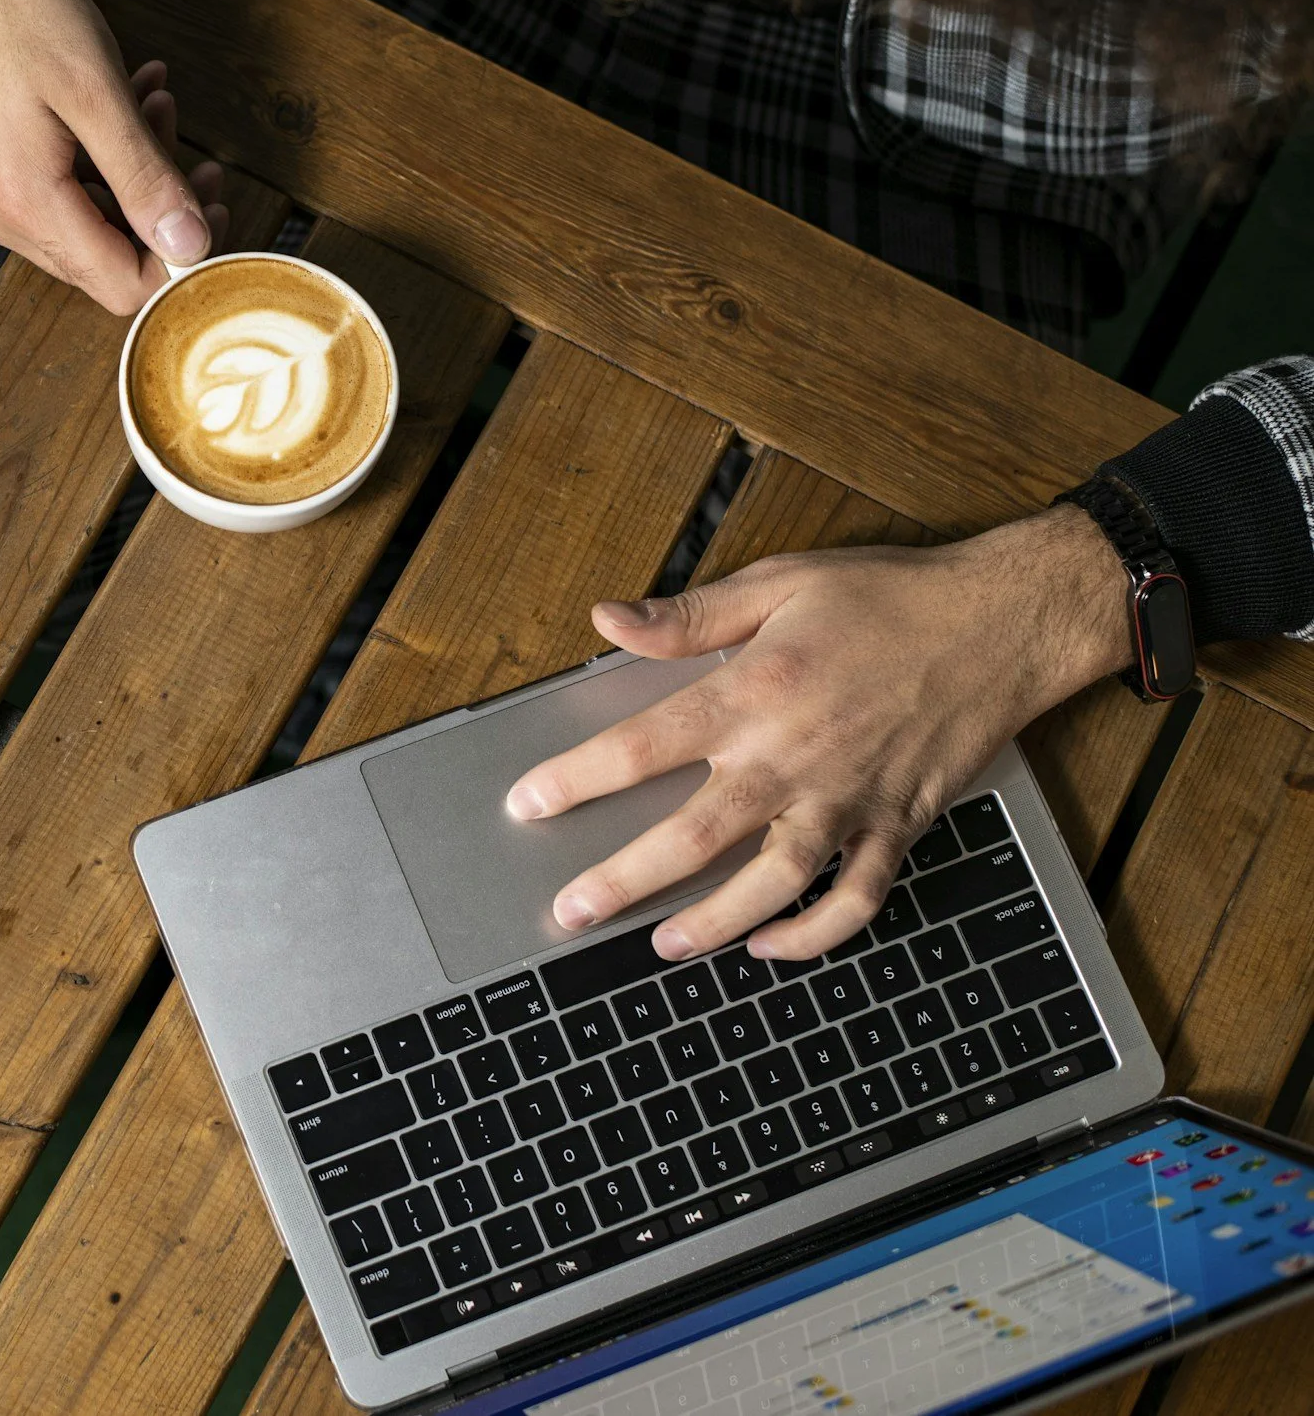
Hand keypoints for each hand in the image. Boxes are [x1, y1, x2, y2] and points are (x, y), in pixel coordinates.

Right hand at [0, 0, 226, 314]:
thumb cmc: (11, 10)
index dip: (180, 262)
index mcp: (24, 204)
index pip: (121, 286)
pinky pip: (56, 188)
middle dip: (159, 209)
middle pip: (105, 257)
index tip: (215, 207)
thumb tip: (193, 244)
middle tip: (195, 151)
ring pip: (85, 219)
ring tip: (156, 102)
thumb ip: (145, 177)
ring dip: (132, 173)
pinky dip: (98, 156)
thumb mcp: (96, 91)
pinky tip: (124, 97)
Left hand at [504, 506, 1132, 961]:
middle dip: (625, 881)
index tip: (528, 805)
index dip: (578, 779)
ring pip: (772, 884)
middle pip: (694, 836)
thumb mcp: (779, 585)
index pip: (644, 747)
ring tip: (665, 945)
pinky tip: (771, 945)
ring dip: (714, 923)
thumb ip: (687, 616)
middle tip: (572, 911)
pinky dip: (815, 934)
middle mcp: (796, 758)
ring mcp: (849, 799)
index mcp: (755, 693)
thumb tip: (607, 619)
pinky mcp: (898, 824)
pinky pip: (856, 899)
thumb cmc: (888, 597)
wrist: (1003, 622)